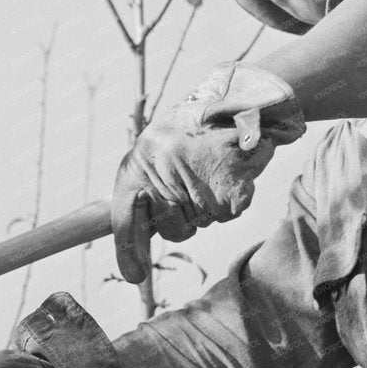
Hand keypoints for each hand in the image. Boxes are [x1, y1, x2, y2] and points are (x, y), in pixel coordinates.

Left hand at [112, 62, 303, 283]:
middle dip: (185, 219)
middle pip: (172, 228)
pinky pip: (229, 212)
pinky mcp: (229, 182)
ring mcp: (196, 175)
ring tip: (216, 168)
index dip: (128, 248)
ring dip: (211, 206)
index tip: (135, 275)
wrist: (242, 93)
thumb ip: (148, 188)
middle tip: (195, 185)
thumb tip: (133, 249)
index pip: (124, 215)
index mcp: (138, 160)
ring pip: (204, 221)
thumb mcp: (161, 150)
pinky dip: (235, 198)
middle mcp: (161, 167)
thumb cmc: (196, 128)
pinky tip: (234, 171)